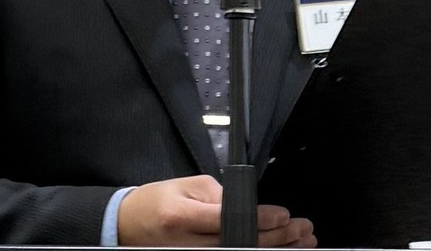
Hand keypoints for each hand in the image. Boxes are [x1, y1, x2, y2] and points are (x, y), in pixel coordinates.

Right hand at [118, 174, 315, 246]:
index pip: (227, 220)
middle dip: (276, 238)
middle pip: (239, 244)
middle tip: (302, 229)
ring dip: (274, 250)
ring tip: (300, 242)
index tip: (283, 215)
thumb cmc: (156, 201)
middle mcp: (187, 244)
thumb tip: (247, 206)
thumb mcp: (184, 186)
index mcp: (181, 217)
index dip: (258, 219)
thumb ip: (216, 195)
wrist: (128, 226)